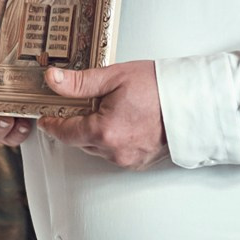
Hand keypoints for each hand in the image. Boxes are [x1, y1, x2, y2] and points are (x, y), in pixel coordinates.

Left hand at [40, 60, 166, 169]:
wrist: (193, 101)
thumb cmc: (159, 87)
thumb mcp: (115, 77)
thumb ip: (80, 82)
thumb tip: (53, 80)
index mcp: (104, 131)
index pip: (65, 133)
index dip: (53, 124)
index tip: (46, 118)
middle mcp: (114, 151)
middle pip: (82, 140)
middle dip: (80, 124)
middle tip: (87, 103)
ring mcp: (128, 159)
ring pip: (99, 148)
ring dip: (98, 132)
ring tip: (113, 109)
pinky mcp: (140, 162)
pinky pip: (116, 153)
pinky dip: (115, 140)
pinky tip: (126, 122)